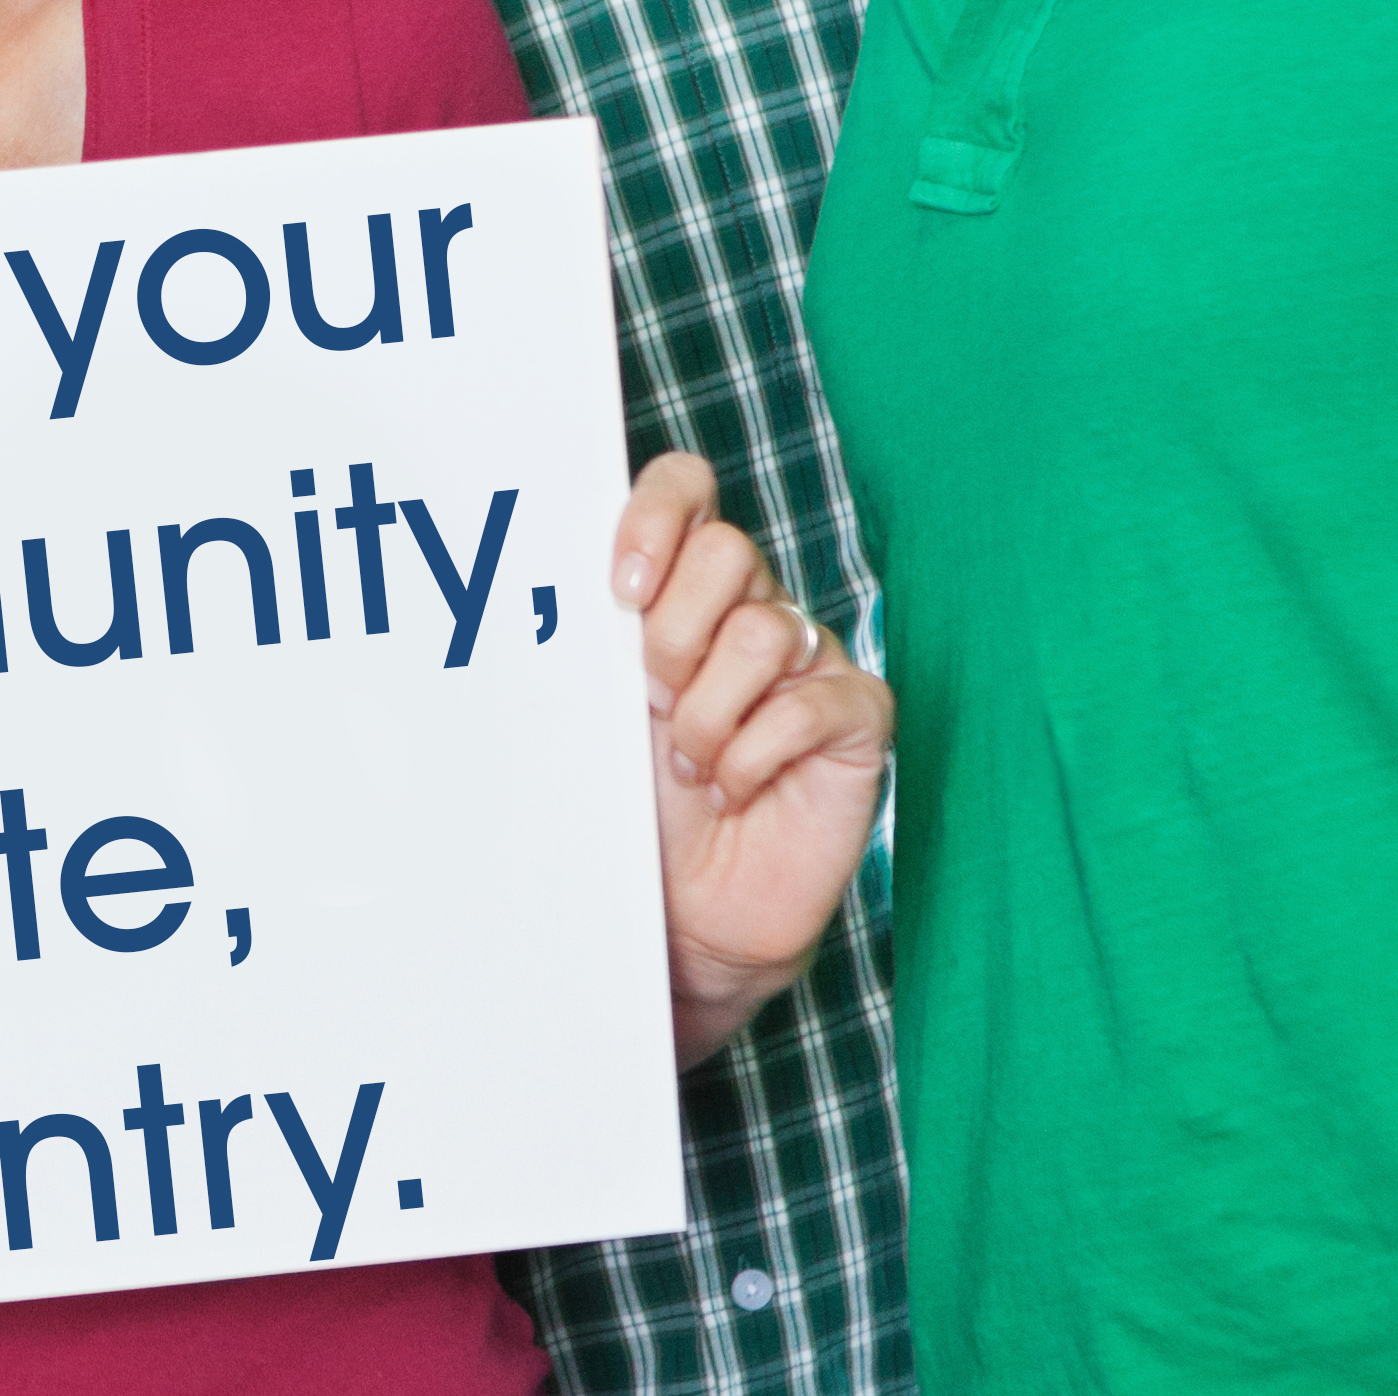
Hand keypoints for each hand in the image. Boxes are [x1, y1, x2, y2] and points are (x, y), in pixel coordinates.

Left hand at [613, 453, 892, 1063]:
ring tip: (693, 764)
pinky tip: (734, 787)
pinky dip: (753, 756)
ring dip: (708, 712)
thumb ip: (597, 637)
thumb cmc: (638, 802)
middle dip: (675, 633)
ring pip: (765, 631)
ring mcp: (813, 659)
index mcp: (687, 588)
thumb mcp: (602, 707)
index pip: (686, 489)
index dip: (656, 517)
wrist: (688, 909)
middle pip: (728, 553)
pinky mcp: (856, 716)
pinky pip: (809, 705)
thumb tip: (541, 579)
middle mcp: (754, 609)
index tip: (621, 587)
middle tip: (653, 702)